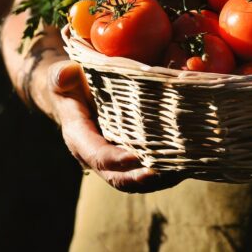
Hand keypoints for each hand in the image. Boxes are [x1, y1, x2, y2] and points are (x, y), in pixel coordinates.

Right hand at [46, 60, 182, 192]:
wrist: (75, 95)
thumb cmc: (72, 83)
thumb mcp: (62, 77)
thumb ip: (61, 76)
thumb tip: (67, 73)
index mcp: (80, 139)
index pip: (99, 156)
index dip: (118, 160)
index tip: (139, 158)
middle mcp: (97, 156)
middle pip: (121, 177)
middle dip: (144, 178)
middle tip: (169, 171)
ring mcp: (116, 159)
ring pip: (137, 179)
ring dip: (161, 178)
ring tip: (185, 169)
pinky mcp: (131, 155)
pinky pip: (148, 169)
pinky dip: (167, 170)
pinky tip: (189, 162)